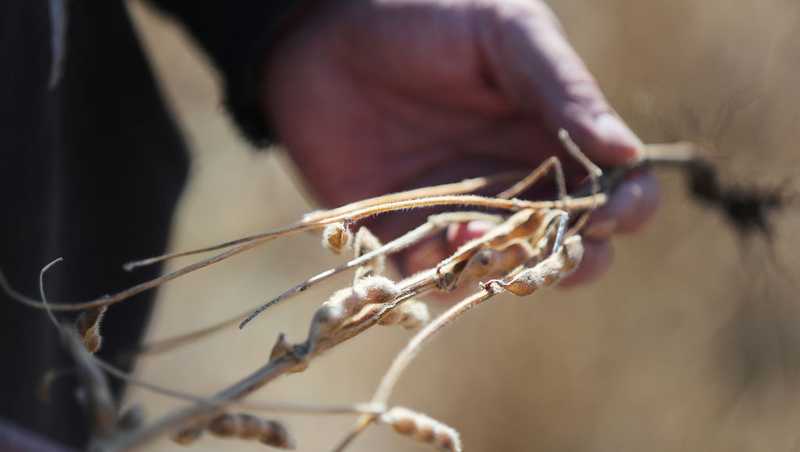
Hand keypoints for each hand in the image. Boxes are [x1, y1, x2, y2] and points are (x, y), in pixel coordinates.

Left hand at [262, 0, 658, 285]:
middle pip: (567, 246)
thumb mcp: (507, 34)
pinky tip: (435, 250)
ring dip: (505, 273)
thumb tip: (627, 153)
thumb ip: (564, 88)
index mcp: (553, 138)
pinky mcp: (403, 233)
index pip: (615, 189)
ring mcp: (459, 213)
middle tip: (554, 247)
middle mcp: (515, 185)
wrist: (323, 31)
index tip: (607, 210)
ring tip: (478, 242)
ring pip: (504, 271)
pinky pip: (433, 277)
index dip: (624, 208)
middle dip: (573, 259)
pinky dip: (441, 278)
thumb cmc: (427, 18)